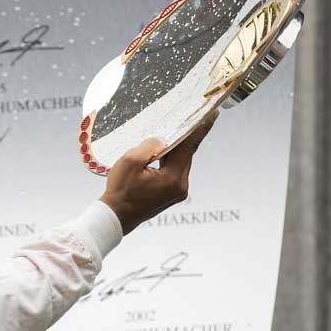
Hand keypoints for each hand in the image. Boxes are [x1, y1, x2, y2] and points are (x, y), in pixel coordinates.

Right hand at [100, 110, 218, 234]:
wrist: (116, 216)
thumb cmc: (121, 191)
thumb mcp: (130, 162)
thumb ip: (149, 146)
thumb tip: (162, 139)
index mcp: (172, 178)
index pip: (189, 147)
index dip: (200, 129)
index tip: (213, 114)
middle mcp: (180, 186)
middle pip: (186, 154)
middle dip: (186, 136)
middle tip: (194, 116)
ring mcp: (178, 192)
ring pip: (180, 162)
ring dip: (176, 148)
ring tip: (175, 131)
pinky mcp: (172, 194)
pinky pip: (175, 170)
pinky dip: (170, 159)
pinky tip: (164, 151)